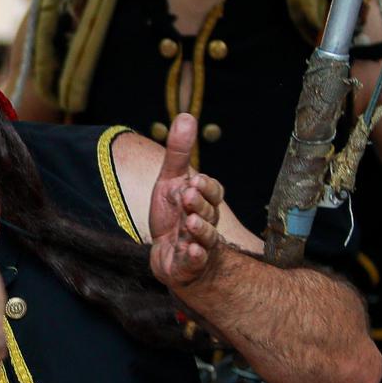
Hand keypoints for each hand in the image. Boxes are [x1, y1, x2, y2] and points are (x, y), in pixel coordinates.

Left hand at [147, 114, 227, 290]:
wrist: (167, 254)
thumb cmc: (172, 216)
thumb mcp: (171, 181)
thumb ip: (179, 152)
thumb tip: (187, 115)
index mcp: (204, 202)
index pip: (214, 192)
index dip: (206, 187)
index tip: (195, 179)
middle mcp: (206, 223)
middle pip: (209, 212)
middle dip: (199, 204)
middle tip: (187, 195)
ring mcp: (199, 246)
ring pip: (205, 237)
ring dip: (199, 229)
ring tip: (189, 222)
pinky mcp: (188, 266)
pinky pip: (195, 263)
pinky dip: (194, 257)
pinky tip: (192, 251)